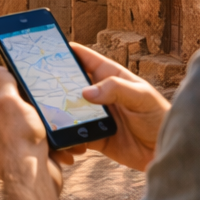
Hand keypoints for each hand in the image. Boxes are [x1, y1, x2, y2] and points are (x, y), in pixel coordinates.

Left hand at [0, 66, 60, 190]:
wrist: (33, 180)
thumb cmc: (18, 141)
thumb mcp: (8, 104)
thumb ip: (3, 84)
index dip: (8, 76)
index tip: (25, 72)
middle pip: (17, 105)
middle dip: (34, 101)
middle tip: (48, 95)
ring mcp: (14, 144)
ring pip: (35, 124)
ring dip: (49, 123)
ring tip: (59, 123)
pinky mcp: (30, 157)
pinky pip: (46, 143)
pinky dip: (56, 143)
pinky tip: (64, 145)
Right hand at [55, 44, 168, 171]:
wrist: (163, 151)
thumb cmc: (158, 117)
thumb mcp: (141, 98)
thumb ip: (115, 90)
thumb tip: (85, 92)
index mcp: (110, 76)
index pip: (84, 58)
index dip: (66, 51)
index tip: (47, 48)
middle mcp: (100, 93)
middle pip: (69, 84)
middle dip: (53, 84)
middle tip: (35, 86)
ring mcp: (95, 114)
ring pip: (67, 110)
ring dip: (57, 114)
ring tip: (45, 117)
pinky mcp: (93, 135)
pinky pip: (73, 134)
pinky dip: (66, 138)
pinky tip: (65, 142)